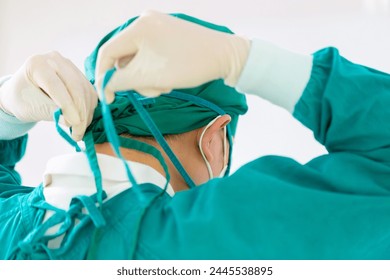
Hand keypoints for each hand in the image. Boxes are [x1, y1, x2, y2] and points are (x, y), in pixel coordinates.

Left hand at [0, 51, 97, 140]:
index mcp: (37, 64)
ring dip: (87, 112)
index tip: (74, 124)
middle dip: (80, 112)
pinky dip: (89, 108)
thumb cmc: (23, 99)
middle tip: (79, 132)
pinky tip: (84, 120)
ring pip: (86, 90)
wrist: (25, 92)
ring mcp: (69, 65)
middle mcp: (55, 59)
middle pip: (75, 86)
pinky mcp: (79, 74)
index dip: (67, 106)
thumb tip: (73, 121)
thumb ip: (52, 112)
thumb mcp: (32, 107)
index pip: (56, 85)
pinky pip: (90, 92)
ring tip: (80, 130)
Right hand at [95, 10, 249, 102]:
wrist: (225, 56)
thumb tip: (105, 86)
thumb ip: (122, 81)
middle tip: (154, 91)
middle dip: (136, 80)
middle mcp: (145, 23)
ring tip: (166, 85)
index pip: (108, 53)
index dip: (104, 77)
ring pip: (139, 60)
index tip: (108, 98)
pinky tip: (171, 78)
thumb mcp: (151, 76)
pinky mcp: (168, 35)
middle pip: (124, 58)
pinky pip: (151, 56)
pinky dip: (156, 71)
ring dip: (148, 78)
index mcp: (138, 27)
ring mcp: (157, 28)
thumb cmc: (188, 65)